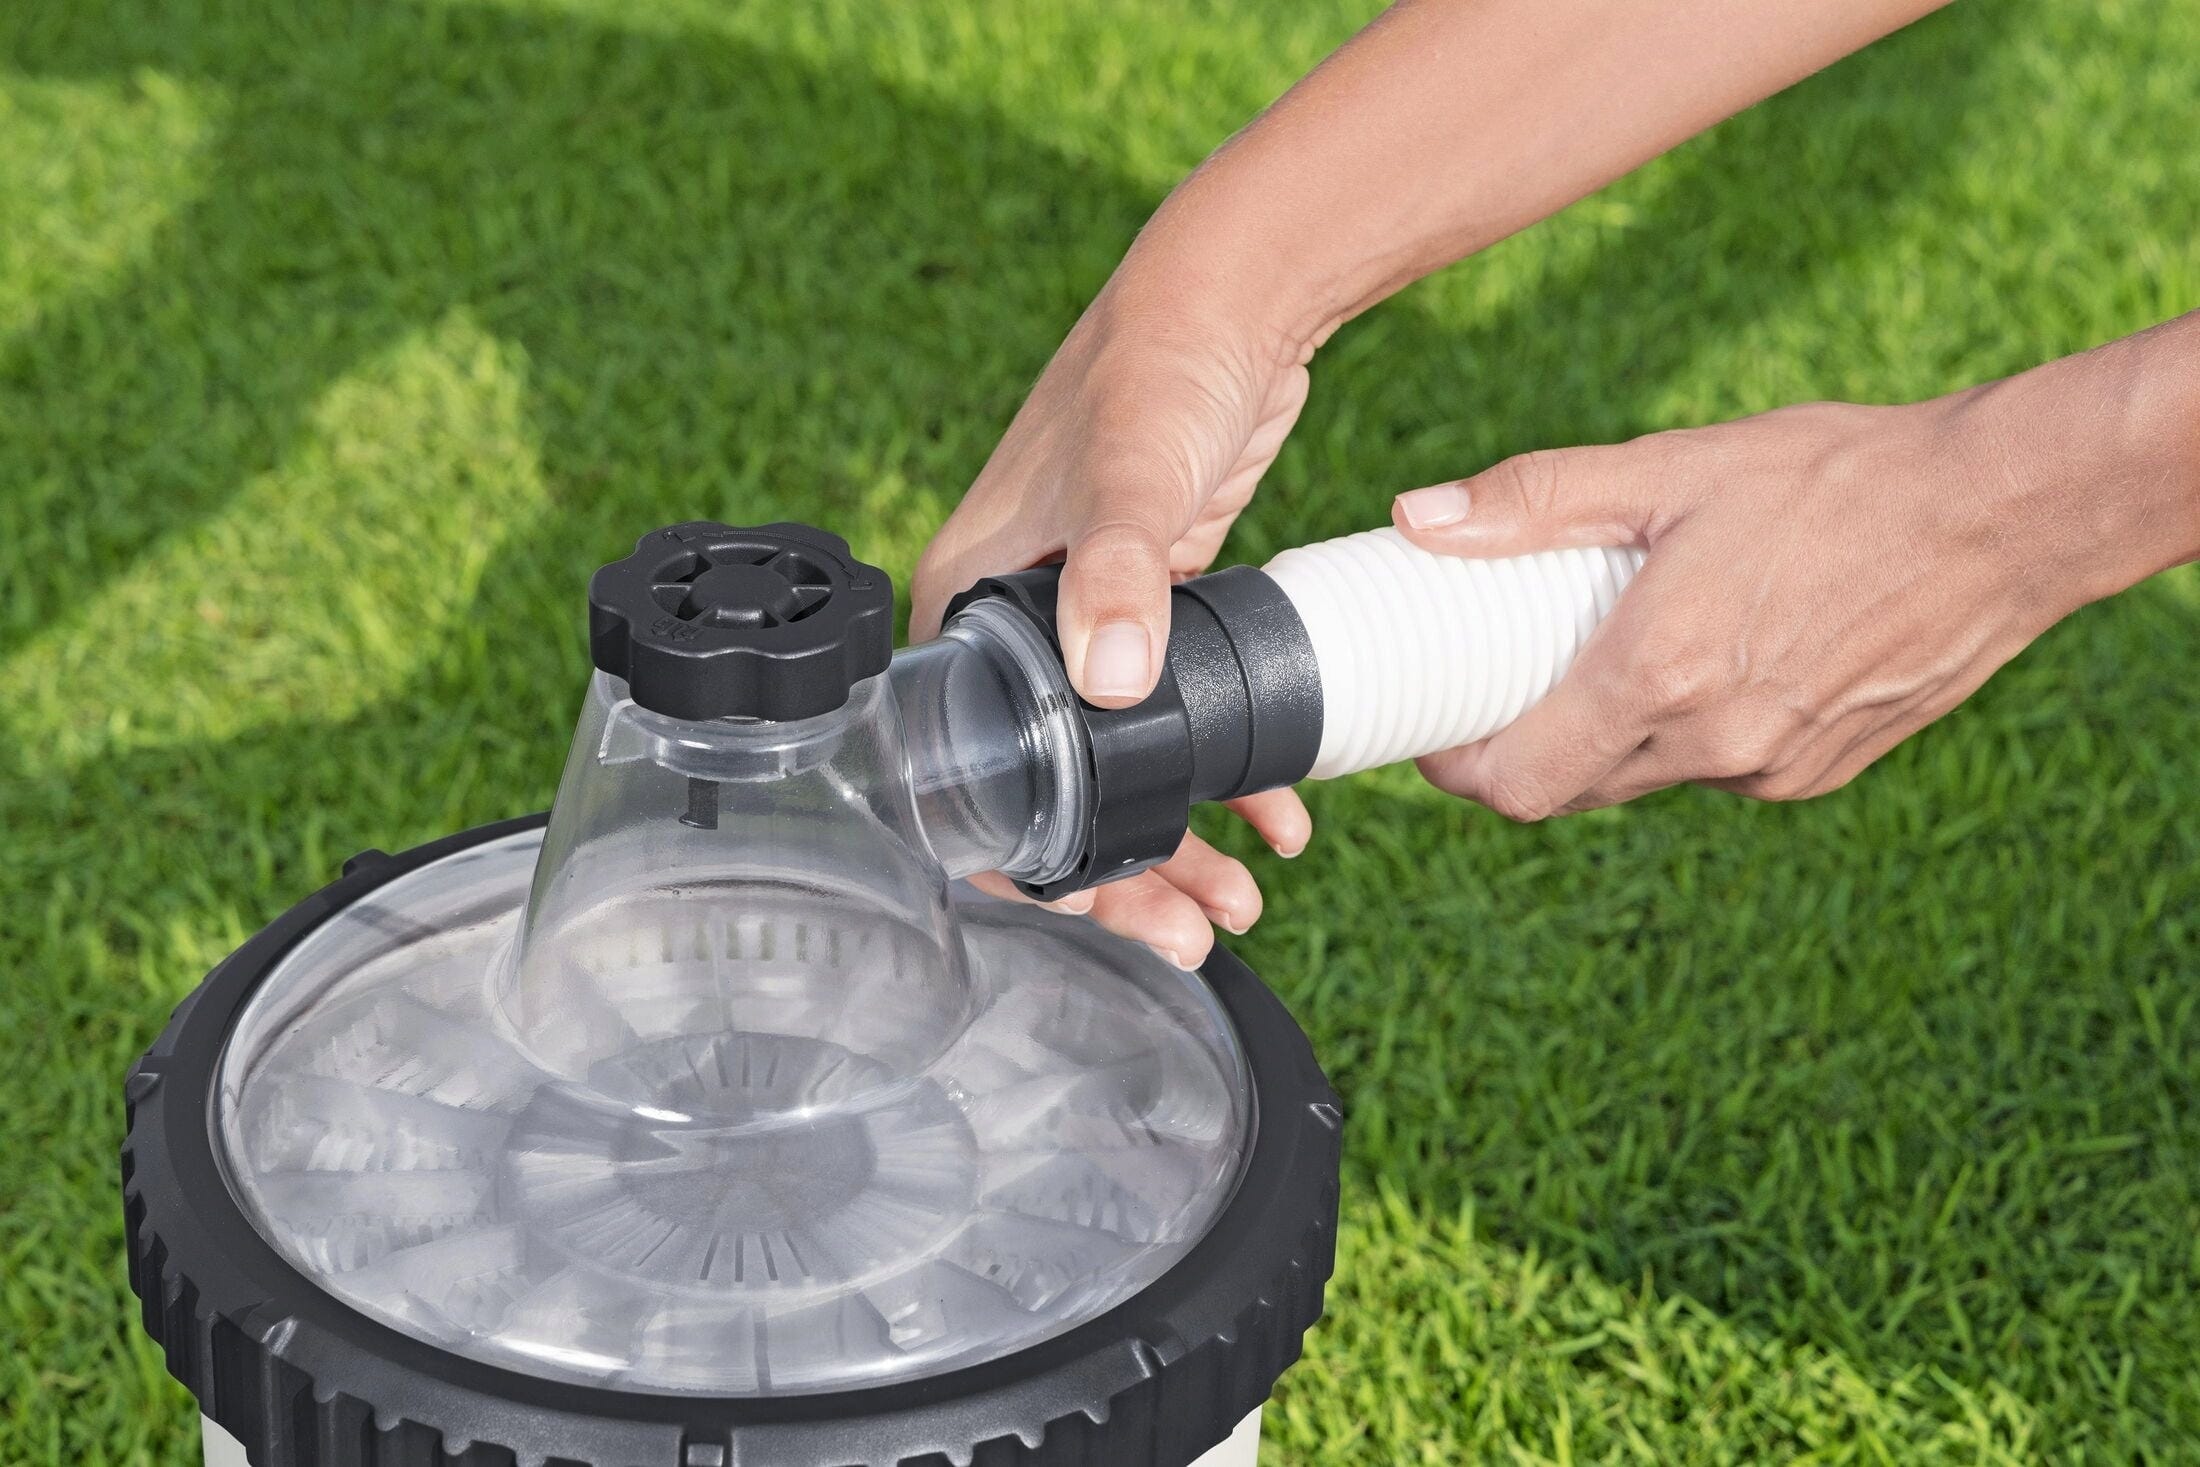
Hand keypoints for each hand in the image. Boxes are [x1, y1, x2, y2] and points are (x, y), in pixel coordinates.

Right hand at [910, 271, 1314, 965]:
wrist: (1235, 300)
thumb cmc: (1155, 367)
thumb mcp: (1133, 472)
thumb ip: (1119, 572)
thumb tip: (1108, 681)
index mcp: (969, 602)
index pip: (969, 767)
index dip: (1027, 856)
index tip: (1092, 909)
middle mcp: (1017, 624)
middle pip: (1056, 788)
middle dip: (1123, 872)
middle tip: (1190, 933)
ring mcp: (1090, 623)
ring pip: (1125, 769)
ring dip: (1181, 842)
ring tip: (1241, 899)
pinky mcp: (1158, 612)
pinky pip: (1182, 724)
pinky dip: (1228, 775)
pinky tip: (1282, 814)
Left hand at [1389, 383, 2157, 816]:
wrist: (2004, 513)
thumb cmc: (1837, 477)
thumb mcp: (1672, 468)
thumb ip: (1534, 500)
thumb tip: (1417, 517)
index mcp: (1660, 678)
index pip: (1521, 785)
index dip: (1462, 772)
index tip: (1438, 736)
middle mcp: (1716, 742)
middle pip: (1573, 791)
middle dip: (1526, 751)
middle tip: (1505, 685)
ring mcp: (1775, 766)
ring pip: (1648, 780)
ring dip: (1611, 739)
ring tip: (1612, 653)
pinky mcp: (1823, 769)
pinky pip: (1722, 769)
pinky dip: (1691, 733)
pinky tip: (1710, 658)